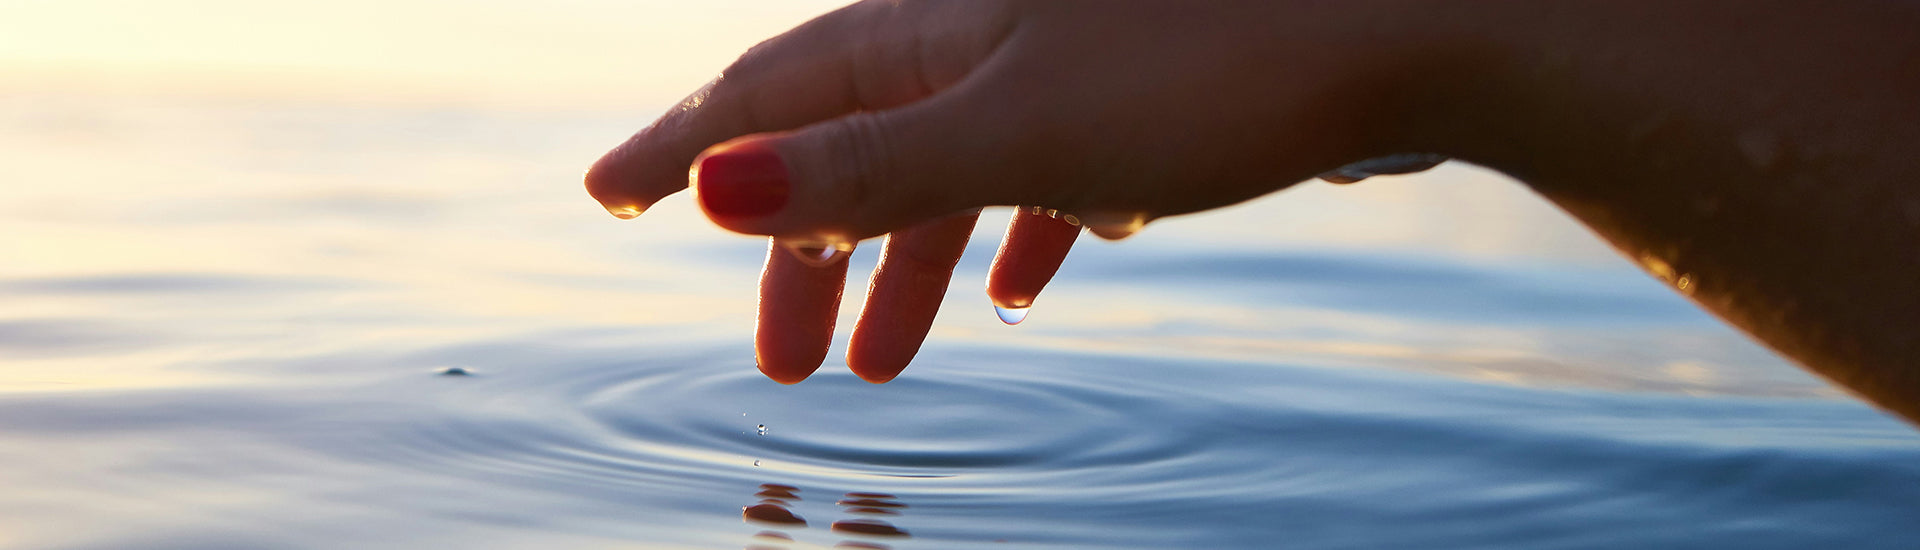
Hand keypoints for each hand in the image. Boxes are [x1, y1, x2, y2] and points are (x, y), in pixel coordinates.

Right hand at [585, 0, 1445, 382]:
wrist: (1403, 32)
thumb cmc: (1211, 73)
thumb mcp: (1015, 129)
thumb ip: (867, 162)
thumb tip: (715, 187)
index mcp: (928, 29)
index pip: (765, 91)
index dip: (680, 147)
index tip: (604, 195)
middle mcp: (978, 31)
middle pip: (848, 145)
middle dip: (804, 257)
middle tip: (779, 364)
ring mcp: (1058, 59)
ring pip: (945, 170)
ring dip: (907, 268)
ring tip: (886, 370)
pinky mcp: (1132, 95)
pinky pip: (1037, 169)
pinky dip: (1012, 230)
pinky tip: (1030, 282)